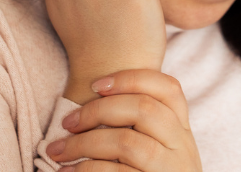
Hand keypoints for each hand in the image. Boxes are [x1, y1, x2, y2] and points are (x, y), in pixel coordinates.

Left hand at [47, 69, 202, 171]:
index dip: (131, 78)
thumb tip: (96, 96)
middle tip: (67, 121)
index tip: (96, 84)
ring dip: (84, 143)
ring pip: (127, 142)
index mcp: (183, 132)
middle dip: (98, 110)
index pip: (169, 89)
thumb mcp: (161, 152)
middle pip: (144, 109)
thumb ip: (143, 128)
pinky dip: (86, 171)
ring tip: (57, 152)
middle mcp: (183, 150)